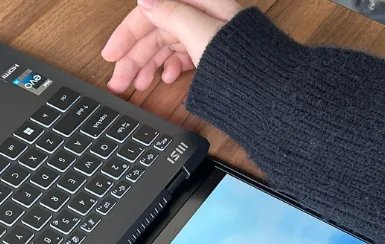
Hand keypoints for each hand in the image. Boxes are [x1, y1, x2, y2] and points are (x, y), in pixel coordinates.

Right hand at [101, 0, 241, 92]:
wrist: (273, 93)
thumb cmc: (247, 61)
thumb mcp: (201, 33)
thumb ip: (171, 13)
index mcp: (200, 2)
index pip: (153, 11)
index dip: (128, 33)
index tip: (111, 55)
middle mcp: (202, 16)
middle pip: (157, 31)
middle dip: (136, 56)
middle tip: (119, 81)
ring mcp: (207, 36)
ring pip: (168, 46)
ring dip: (150, 65)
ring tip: (139, 85)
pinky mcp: (213, 55)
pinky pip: (184, 57)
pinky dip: (172, 68)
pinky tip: (168, 79)